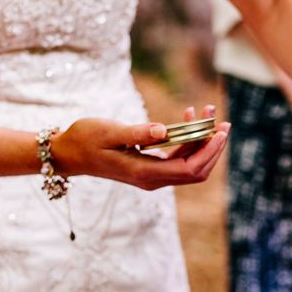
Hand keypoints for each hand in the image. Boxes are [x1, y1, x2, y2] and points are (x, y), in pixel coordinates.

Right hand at [52, 109, 229, 189]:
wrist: (68, 153)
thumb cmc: (85, 140)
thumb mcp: (109, 132)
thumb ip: (137, 133)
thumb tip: (164, 130)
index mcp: (146, 173)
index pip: (190, 169)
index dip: (210, 152)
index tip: (220, 132)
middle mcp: (154, 179)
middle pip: (196, 170)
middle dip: (213, 148)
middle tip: (223, 123)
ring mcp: (153, 175)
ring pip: (189, 163)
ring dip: (202, 141)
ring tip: (208, 113)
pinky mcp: (151, 167)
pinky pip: (178, 157)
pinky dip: (187, 140)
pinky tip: (188, 117)